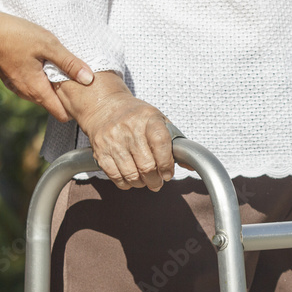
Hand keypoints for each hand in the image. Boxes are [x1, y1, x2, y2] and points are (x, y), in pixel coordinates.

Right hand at [0, 13, 93, 122]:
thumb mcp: (49, 45)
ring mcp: (17, 87)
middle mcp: (26, 94)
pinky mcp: (12, 80)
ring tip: (63, 69)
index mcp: (37, 90)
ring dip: (53, 86)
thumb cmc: (17, 35)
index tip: (85, 97)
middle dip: (66, 97)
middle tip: (77, 80)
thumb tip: (88, 79)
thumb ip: (69, 63)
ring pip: (42, 94)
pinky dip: (41, 79)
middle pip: (52, 104)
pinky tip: (46, 64)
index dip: (74, 109)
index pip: (60, 114)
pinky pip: (32, 86)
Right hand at [55, 73, 174, 190]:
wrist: (104, 107)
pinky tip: (130, 180)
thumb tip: (190, 164)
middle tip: (157, 183)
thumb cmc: (136, 116)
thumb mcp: (158, 119)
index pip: (161, 143)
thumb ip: (174, 141)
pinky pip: (115, 176)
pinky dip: (125, 183)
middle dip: (155, 180)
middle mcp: (129, 128)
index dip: (166, 163)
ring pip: (131, 174)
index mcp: (148, 118)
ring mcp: (113, 140)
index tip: (168, 173)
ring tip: (145, 182)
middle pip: (146, 165)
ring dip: (141, 183)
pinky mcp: (100, 151)